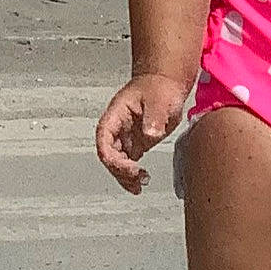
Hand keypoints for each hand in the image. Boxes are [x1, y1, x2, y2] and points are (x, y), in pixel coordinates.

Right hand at [95, 73, 186, 194]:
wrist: (166, 84)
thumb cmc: (158, 86)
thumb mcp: (158, 99)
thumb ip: (154, 116)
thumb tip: (150, 133)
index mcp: (115, 116)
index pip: (104, 141)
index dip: (113, 158)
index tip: (130, 168)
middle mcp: (116, 129)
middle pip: (109, 156)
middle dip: (120, 171)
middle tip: (138, 179)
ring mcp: (125, 137)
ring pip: (117, 163)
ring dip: (125, 177)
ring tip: (140, 185)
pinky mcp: (136, 144)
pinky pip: (128, 163)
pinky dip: (133, 175)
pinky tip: (141, 182)